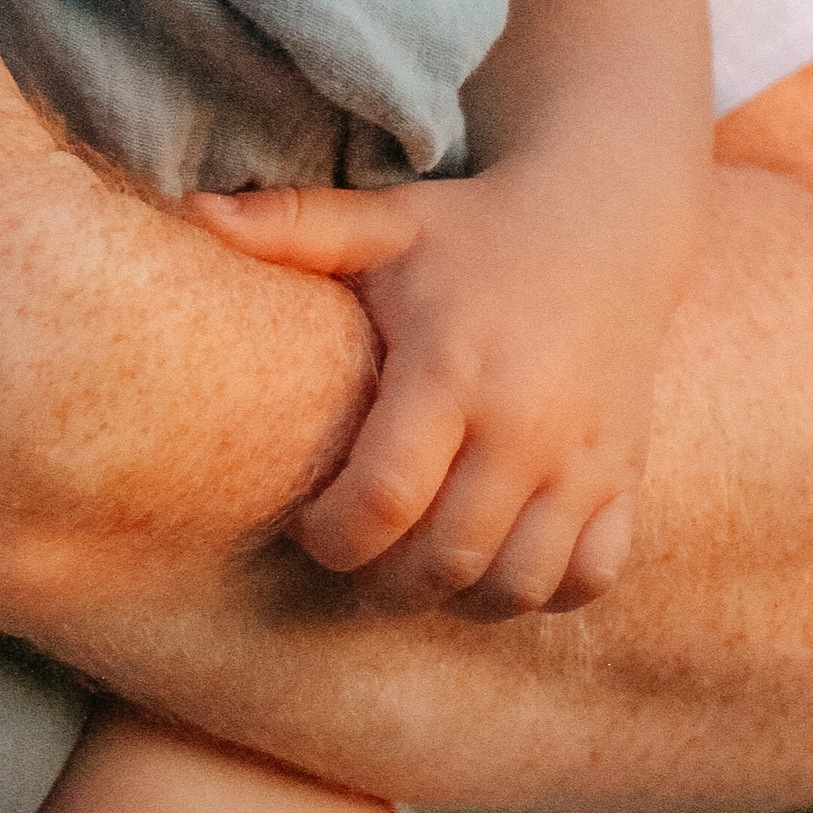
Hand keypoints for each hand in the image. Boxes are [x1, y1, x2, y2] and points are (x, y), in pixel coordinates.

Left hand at [189, 165, 657, 617]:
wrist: (605, 223)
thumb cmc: (473, 229)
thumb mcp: (383, 221)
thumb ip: (289, 226)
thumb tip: (188, 212)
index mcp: (450, 370)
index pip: (384, 498)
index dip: (333, 536)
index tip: (305, 526)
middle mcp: (523, 427)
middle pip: (446, 560)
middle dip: (383, 582)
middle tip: (350, 562)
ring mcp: (582, 461)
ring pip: (518, 585)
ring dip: (457, 599)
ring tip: (414, 570)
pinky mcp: (624, 478)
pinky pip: (589, 578)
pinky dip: (540, 592)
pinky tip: (494, 563)